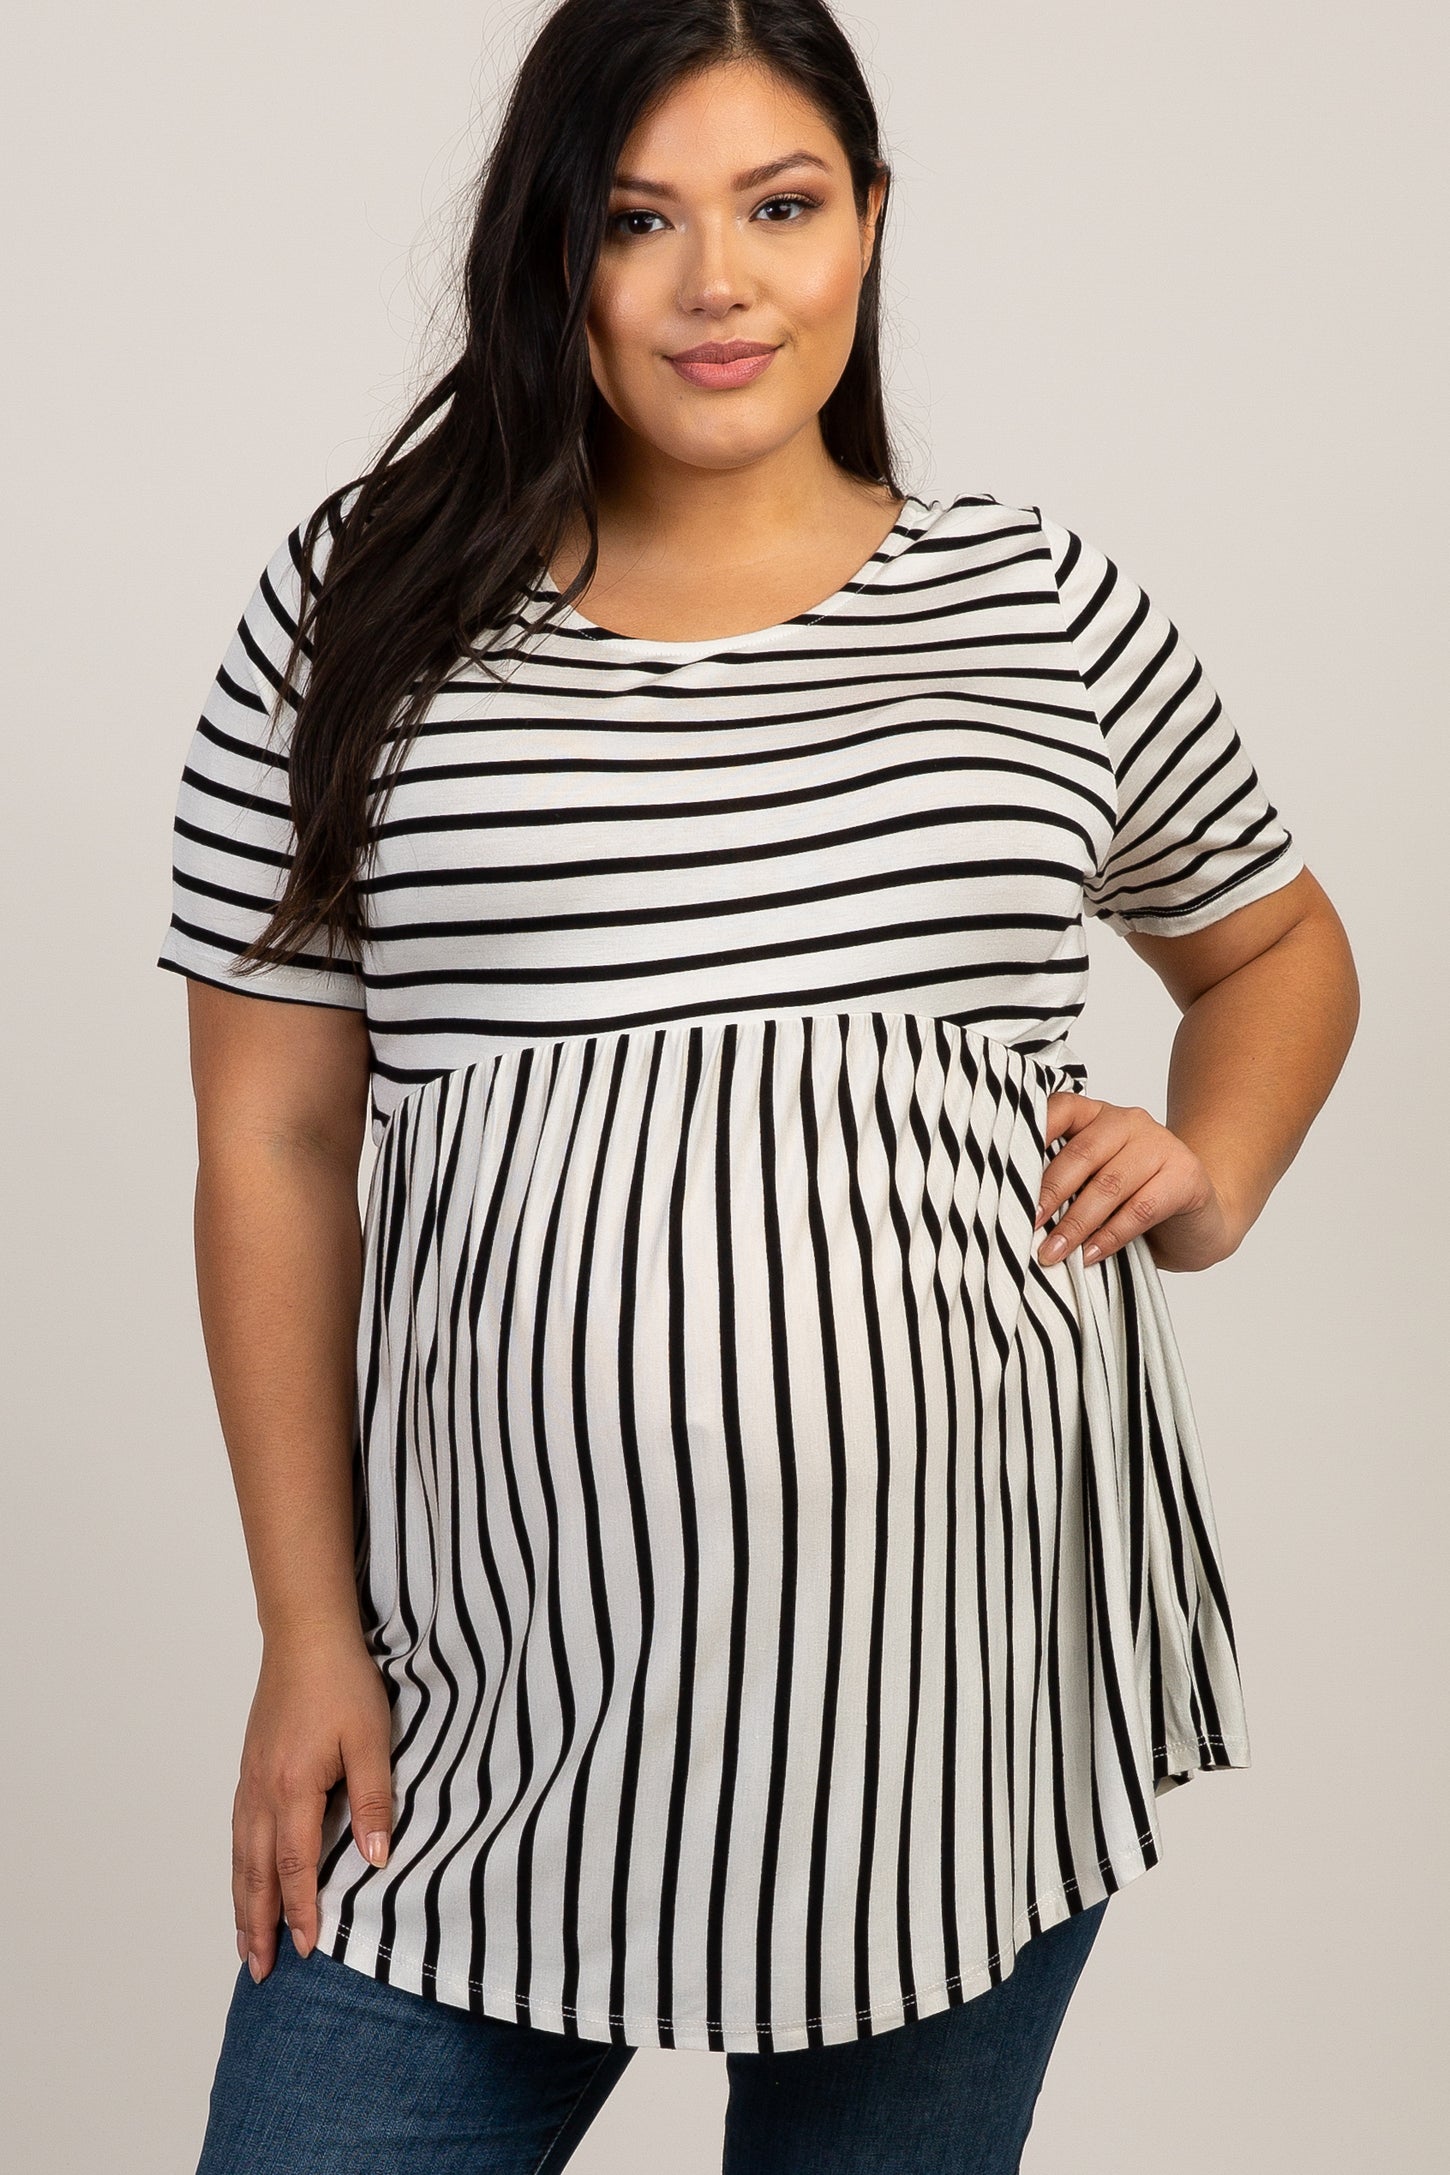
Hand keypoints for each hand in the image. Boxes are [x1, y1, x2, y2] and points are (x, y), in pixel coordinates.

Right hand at [232, 1622, 393, 1983]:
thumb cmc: (343, 1684)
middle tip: (259, 1972)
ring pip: (242, 1856)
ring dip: (242, 1903)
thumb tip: (376, 1861)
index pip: (296, 1867)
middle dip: (258, 1925)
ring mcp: (251, 1781)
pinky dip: (239, 1867)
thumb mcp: (372, 1741)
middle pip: (257, 1873)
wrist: (305, 1636)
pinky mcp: (250, 1768)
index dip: (301, 1912)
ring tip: (244, 1943)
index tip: (307, 1950)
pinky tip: (244, 1879)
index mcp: (294, 1789)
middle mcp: (263, 1792)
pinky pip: (239, 1832)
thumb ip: (374, 1802)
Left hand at [1034, 1093, 1243, 1273]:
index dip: (1032, 1135)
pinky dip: (1110, 1236)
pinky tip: (1091, 1255)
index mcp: (1099, 1115)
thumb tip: (1015, 1212)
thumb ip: (1065, 1185)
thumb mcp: (1094, 1186)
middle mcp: (1129, 1122)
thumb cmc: (1136, 1202)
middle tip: (1027, 1225)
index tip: (1007, 1170)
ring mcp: (1161, 1145)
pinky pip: (1140, 1209)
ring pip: (1109, 1184)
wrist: (1201, 1220)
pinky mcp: (1186, 1176)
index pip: (1060, 1111)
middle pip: (1081, 1153)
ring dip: (1075, 1223)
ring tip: (1052, 1252)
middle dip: (1049, 1194)